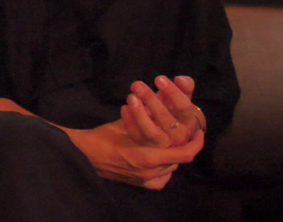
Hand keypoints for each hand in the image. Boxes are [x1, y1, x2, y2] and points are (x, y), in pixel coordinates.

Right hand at [69, 121, 203, 189]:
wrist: (82, 155)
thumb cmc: (101, 137)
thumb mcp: (124, 122)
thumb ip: (145, 114)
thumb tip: (161, 98)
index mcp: (148, 157)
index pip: (185, 153)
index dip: (196, 143)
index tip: (200, 131)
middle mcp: (150, 172)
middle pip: (179, 160)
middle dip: (183, 146)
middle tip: (186, 133)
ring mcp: (145, 181)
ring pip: (170, 169)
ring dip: (173, 156)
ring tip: (173, 143)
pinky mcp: (139, 185)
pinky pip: (159, 180)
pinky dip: (163, 171)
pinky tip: (160, 162)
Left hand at [121, 76, 201, 147]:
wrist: (168, 130)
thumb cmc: (173, 110)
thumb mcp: (181, 98)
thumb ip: (184, 87)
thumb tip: (181, 79)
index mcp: (188, 121)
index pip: (183, 107)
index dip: (172, 92)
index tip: (159, 78)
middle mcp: (178, 135)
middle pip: (166, 119)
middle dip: (151, 100)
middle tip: (137, 85)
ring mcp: (161, 142)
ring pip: (151, 132)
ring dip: (139, 114)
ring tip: (131, 97)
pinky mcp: (146, 145)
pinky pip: (136, 135)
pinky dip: (129, 121)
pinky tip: (125, 107)